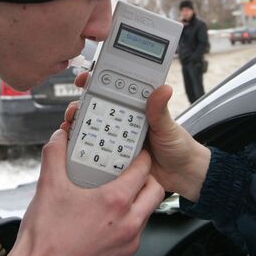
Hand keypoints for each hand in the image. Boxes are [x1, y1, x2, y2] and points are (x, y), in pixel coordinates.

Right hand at [6, 128, 164, 255]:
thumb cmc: (45, 238)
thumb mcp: (48, 187)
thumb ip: (55, 155)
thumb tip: (59, 138)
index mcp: (114, 202)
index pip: (143, 169)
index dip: (141, 156)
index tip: (134, 151)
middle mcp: (127, 223)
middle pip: (155, 191)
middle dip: (147, 178)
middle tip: (132, 171)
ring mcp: (128, 242)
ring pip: (147, 212)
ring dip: (139, 200)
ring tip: (119, 192)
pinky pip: (136, 232)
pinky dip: (130, 220)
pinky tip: (109, 217)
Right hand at [63, 73, 210, 201]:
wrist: (182, 175)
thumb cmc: (179, 146)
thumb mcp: (168, 126)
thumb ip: (160, 109)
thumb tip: (163, 88)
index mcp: (137, 109)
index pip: (114, 90)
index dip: (97, 83)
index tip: (85, 79)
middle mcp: (125, 122)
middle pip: (97, 110)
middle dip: (82, 107)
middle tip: (75, 109)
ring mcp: (119, 140)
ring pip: (94, 130)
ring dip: (80, 128)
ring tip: (72, 127)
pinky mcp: (116, 158)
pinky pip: (99, 152)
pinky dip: (86, 150)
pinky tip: (77, 149)